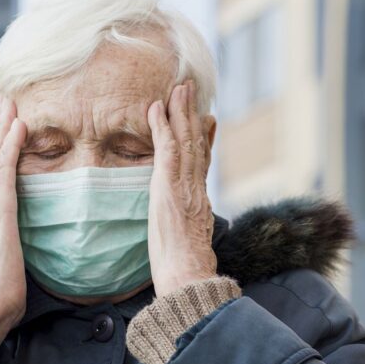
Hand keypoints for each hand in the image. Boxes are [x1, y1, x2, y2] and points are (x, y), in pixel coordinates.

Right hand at [0, 94, 27, 363]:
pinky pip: (4, 171)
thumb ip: (19, 242)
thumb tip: (30, 238)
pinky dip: (10, 146)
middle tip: (7, 101)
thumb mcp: (14, 258)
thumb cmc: (4, 292)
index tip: (9, 125)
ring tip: (11, 104)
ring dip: (3, 129)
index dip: (0, 149)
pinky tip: (19, 127)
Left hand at [146, 80, 217, 295]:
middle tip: (189, 90)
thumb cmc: (185, 268)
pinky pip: (167, 149)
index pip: (203, 163)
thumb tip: (192, 227)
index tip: (208, 119)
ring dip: (180, 111)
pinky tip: (157, 109)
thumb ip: (191, 227)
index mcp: (200, 201)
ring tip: (177, 88)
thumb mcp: (190, 241)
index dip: (206, 138)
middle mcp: (196, 188)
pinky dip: (162, 127)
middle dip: (193, 115)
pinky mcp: (169, 186)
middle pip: (197, 143)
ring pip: (186, 139)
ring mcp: (184, 185)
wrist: (187, 275)